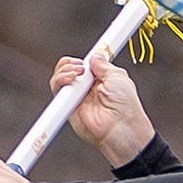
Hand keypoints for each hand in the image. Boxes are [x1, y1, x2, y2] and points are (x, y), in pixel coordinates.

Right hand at [54, 51, 153, 167]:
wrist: (121, 126)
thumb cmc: (125, 105)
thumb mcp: (117, 76)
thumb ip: (102, 65)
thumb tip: (94, 56)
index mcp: (100, 81)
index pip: (83, 66)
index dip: (80, 60)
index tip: (84, 59)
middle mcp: (87, 89)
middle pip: (68, 70)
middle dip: (70, 63)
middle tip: (80, 66)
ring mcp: (77, 98)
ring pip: (60, 79)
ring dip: (64, 70)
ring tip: (77, 72)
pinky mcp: (68, 108)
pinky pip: (57, 91)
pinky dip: (60, 80)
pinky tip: (71, 78)